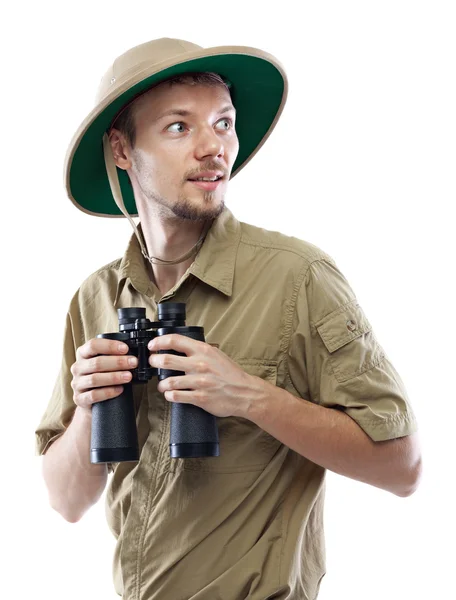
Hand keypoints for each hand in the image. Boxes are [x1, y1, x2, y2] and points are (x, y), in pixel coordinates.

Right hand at [71, 339, 137, 410]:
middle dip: (118, 362)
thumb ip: (114, 356)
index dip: (110, 346)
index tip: (125, 349)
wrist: (92, 403)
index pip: (93, 345)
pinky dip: (108, 392)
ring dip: (114, 377)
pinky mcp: (80, 399)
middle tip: (133, 363)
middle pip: (96, 362)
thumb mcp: (105, 364)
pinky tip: (119, 389)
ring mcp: (77, 384)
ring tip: (129, 376)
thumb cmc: (102, 377)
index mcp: (83, 354)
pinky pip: (94, 395)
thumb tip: (133, 355)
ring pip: (95, 379)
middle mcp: (78, 367)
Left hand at [148, 334, 264, 418]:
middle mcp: (199, 364)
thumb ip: (199, 350)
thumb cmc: (230, 374)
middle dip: (154, 362)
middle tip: (152, 363)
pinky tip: (170, 394)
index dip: (159, 342)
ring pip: (169, 381)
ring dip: (161, 384)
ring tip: (162, 385)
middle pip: (166, 360)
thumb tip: (180, 346)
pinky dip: (169, 395)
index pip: (175, 340)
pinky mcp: (200, 397)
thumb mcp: (216, 354)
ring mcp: (199, 382)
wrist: (245, 392)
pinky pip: (177, 396)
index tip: (152, 345)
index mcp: (203, 350)